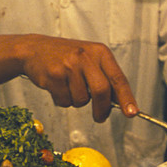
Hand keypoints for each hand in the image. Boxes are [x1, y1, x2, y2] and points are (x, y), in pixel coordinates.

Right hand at [20, 36, 137, 122]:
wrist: (34, 49)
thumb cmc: (65, 56)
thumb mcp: (89, 59)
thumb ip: (104, 77)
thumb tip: (119, 102)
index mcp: (99, 52)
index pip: (118, 78)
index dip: (126, 98)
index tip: (132, 112)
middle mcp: (85, 57)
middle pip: (102, 91)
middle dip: (102, 109)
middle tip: (100, 117)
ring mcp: (69, 66)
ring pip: (82, 100)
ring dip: (76, 101)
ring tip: (68, 87)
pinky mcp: (54, 76)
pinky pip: (64, 101)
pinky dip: (62, 100)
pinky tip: (57, 87)